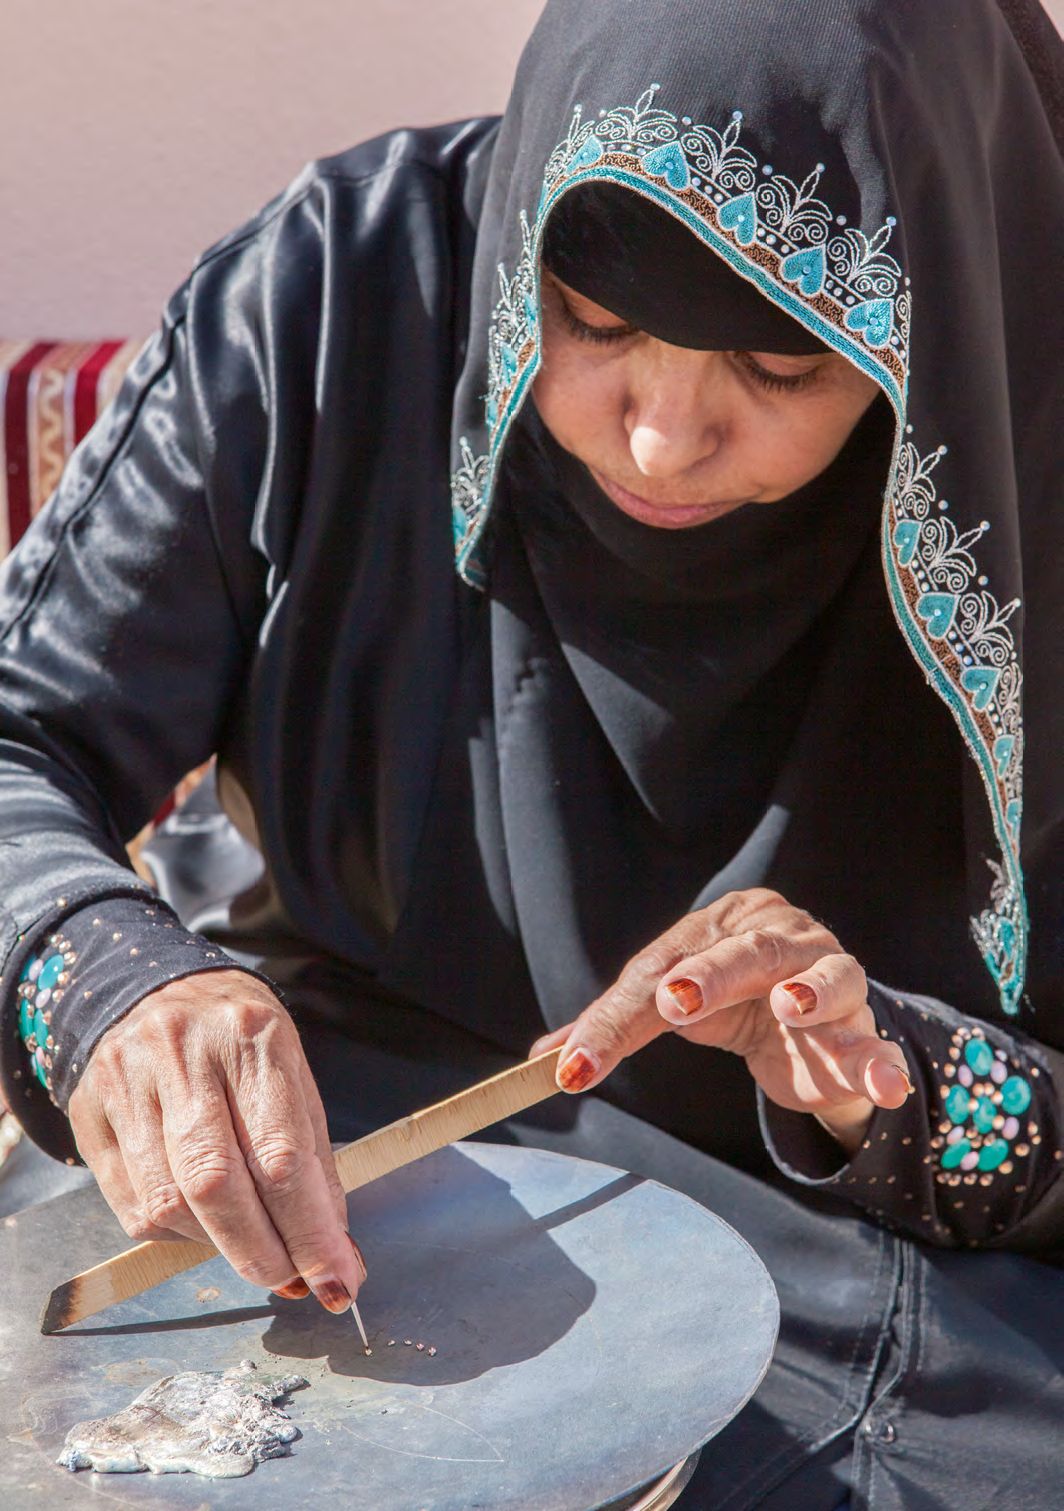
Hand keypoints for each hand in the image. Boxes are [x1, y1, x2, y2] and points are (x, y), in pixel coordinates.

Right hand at [69, 970, 364, 1309]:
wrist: (154, 986)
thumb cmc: (239, 1040)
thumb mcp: (291, 1074)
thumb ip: (313, 1161)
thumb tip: (331, 1251)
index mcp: (252, 1038)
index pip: (281, 1155)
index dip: (309, 1230)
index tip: (335, 1278)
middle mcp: (184, 1056)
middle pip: (217, 1184)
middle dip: (260, 1251)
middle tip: (291, 1280)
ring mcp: (130, 1084)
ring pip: (170, 1203)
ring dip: (219, 1248)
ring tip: (252, 1246)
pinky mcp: (92, 1115)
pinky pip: (134, 1207)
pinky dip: (179, 1233)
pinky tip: (204, 1224)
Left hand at [530, 888, 911, 1153]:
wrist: (812, 1030)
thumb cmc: (734, 1003)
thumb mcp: (676, 1008)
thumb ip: (616, 1028)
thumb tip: (546, 1059)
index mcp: (729, 921)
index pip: (665, 965)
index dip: (616, 1019)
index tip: (576, 1065)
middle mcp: (786, 936)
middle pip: (746, 953)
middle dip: (709, 977)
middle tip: (671, 1001)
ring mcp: (833, 976)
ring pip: (826, 978)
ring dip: (809, 992)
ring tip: (788, 1007)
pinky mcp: (864, 1029)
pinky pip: (875, 1046)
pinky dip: (880, 1064)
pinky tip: (885, 1084)